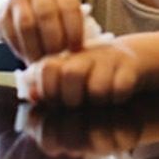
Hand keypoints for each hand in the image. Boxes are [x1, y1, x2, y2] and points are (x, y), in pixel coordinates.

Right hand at [0, 0, 82, 62]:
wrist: (8, 0)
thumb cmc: (44, 16)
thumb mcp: (59, 13)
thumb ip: (70, 28)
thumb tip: (83, 56)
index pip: (69, 7)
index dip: (75, 30)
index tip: (76, 50)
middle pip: (47, 14)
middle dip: (54, 42)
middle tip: (58, 60)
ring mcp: (17, 0)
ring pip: (26, 25)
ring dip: (36, 49)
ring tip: (42, 64)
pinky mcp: (2, 14)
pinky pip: (11, 34)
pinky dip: (21, 50)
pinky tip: (28, 59)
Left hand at [20, 41, 140, 106]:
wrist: (126, 58)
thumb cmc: (89, 73)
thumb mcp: (65, 78)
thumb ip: (45, 86)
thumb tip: (30, 94)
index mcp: (64, 57)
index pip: (46, 69)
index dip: (48, 90)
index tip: (55, 99)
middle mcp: (84, 55)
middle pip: (71, 75)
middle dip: (72, 98)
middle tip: (78, 102)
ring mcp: (107, 59)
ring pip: (97, 88)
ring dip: (96, 101)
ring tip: (98, 100)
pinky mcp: (128, 66)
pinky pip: (121, 90)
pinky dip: (117, 98)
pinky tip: (115, 95)